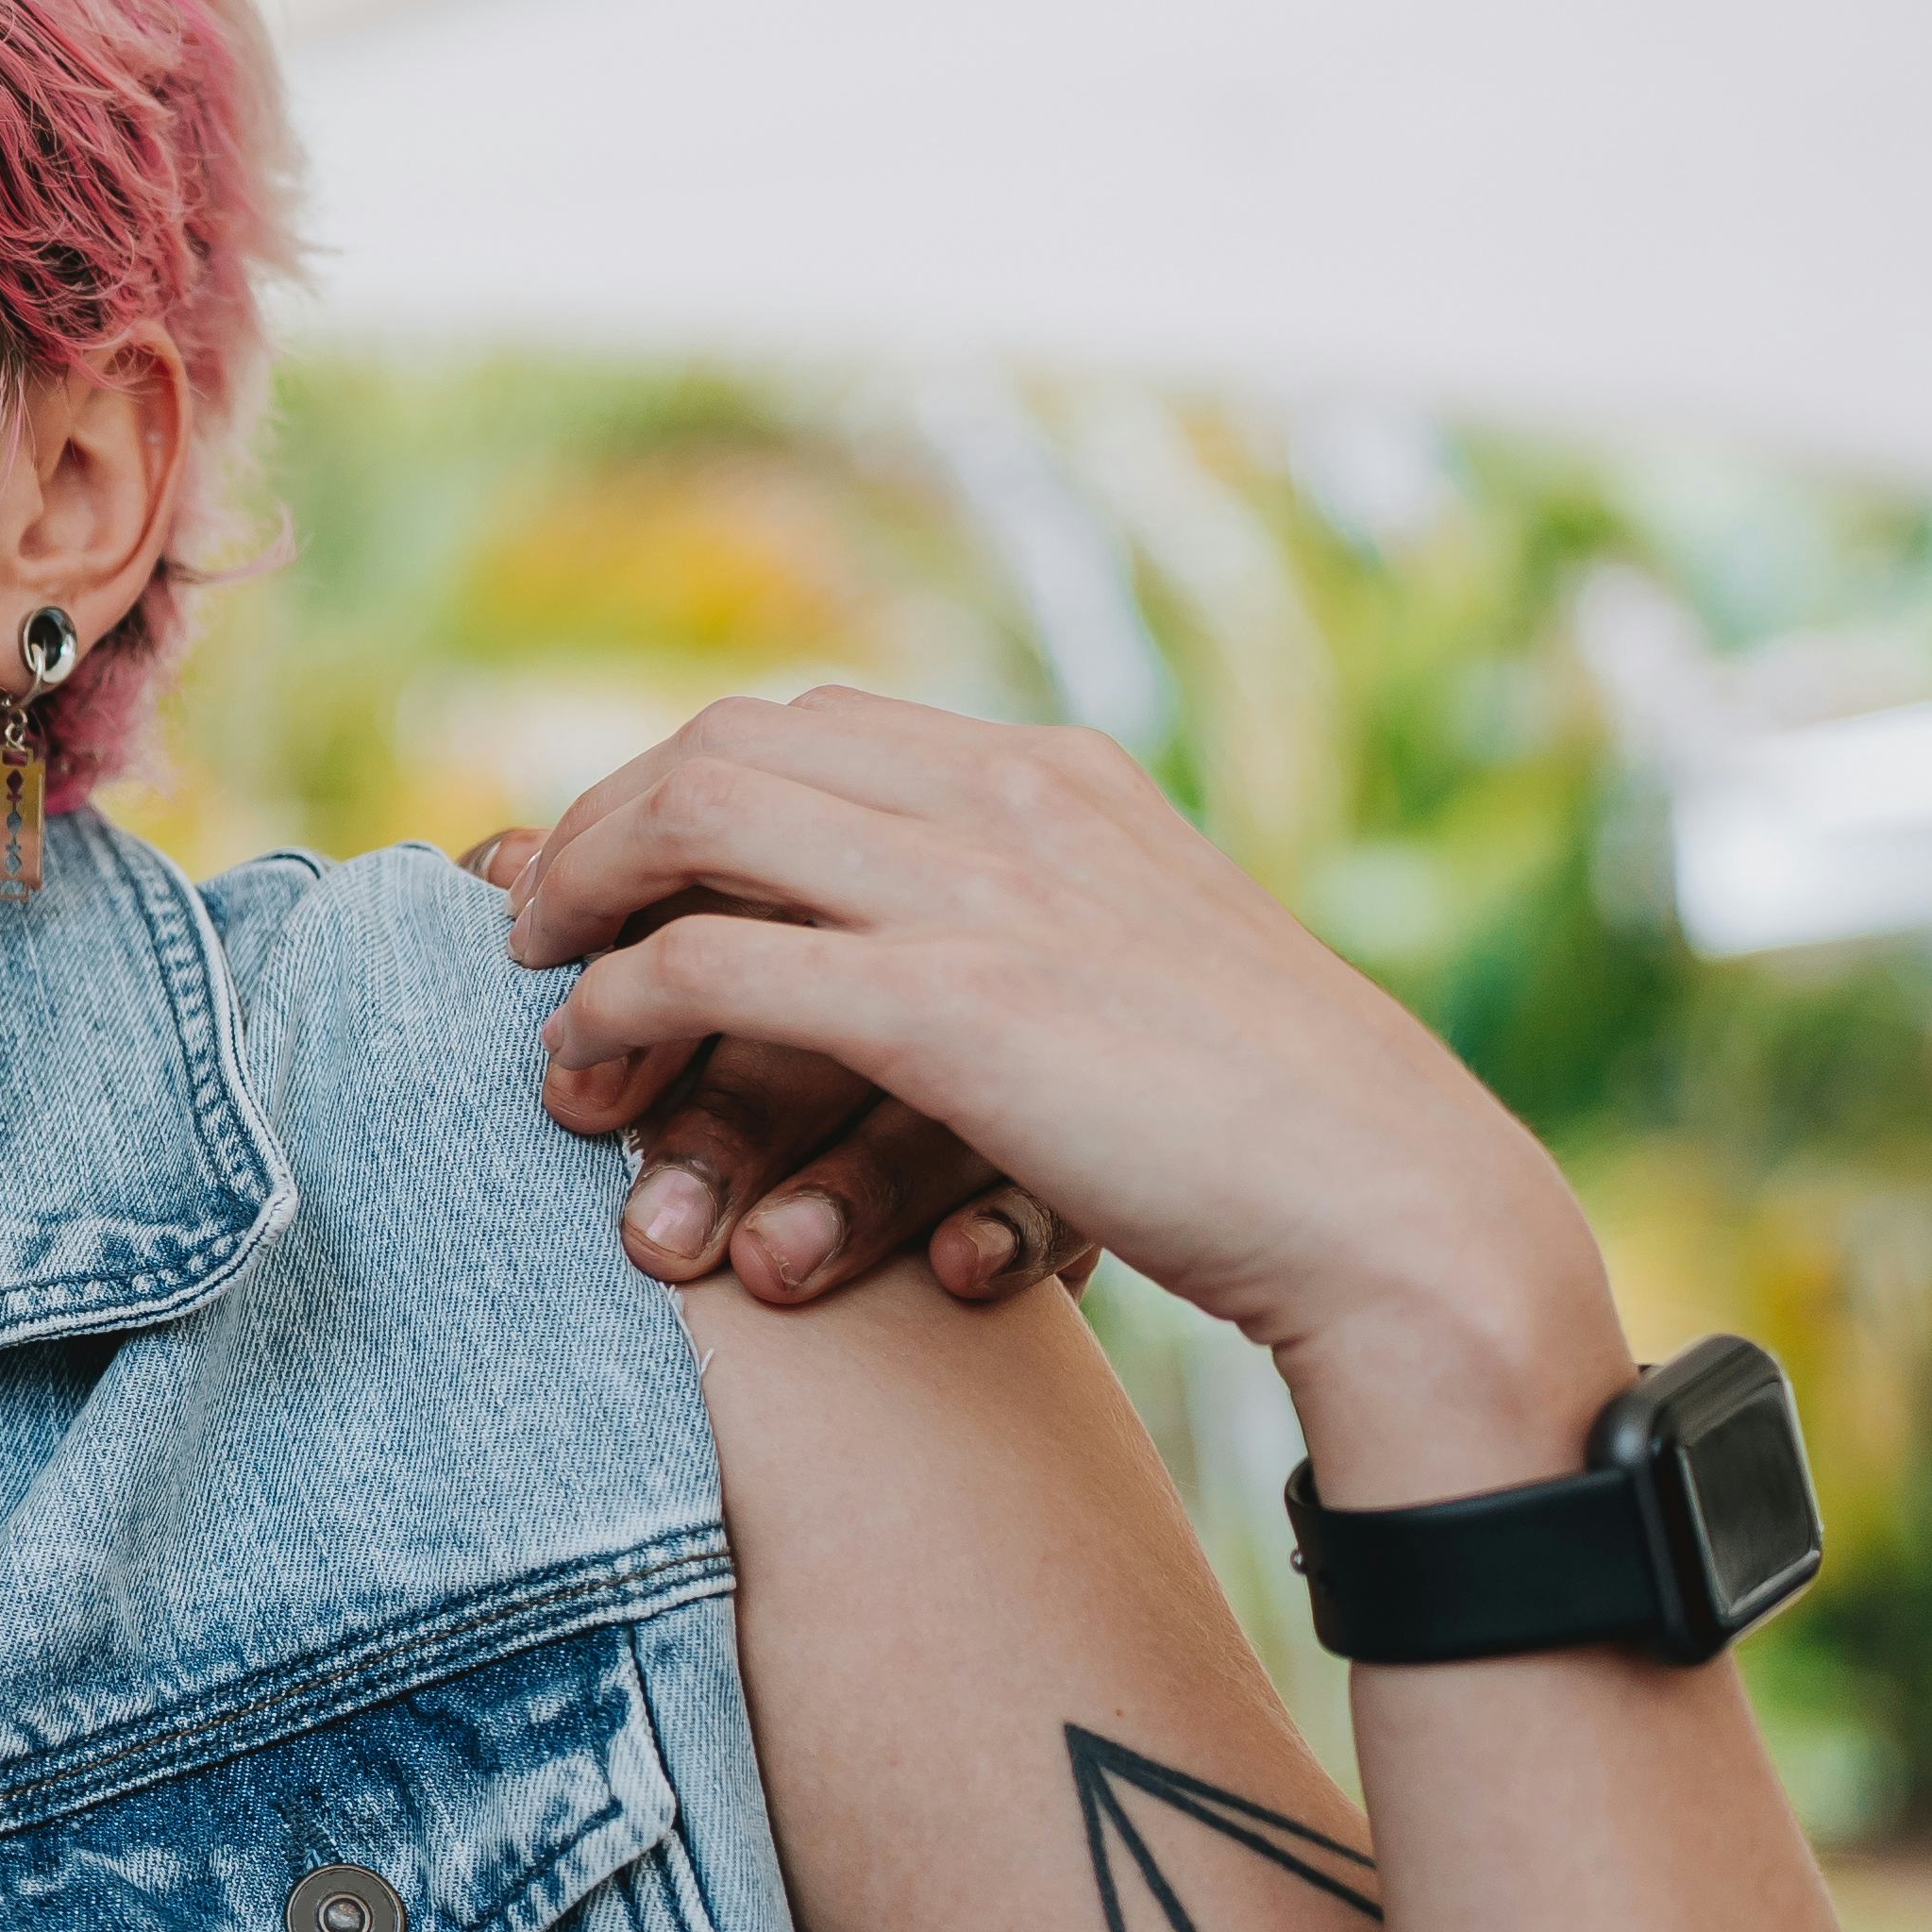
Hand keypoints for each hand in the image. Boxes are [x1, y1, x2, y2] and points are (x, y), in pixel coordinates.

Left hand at [500, 695, 1629, 1491]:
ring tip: (534, 989)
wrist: (1398, 1210)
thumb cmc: (1274, 1131)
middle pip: (726, 742)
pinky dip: (613, 1006)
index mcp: (1060, 774)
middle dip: (602, 821)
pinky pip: (707, 966)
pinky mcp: (950, 1008)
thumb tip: (922, 952)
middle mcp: (1014, 796)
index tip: (616, 867)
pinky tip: (587, 1067)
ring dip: (580, 904)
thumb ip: (1034, 922)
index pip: (811, 720)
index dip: (679, 784)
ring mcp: (980, 891)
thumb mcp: (1150, 972)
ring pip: (692, 820)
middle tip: (537, 920)